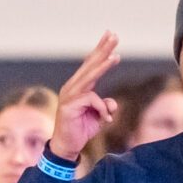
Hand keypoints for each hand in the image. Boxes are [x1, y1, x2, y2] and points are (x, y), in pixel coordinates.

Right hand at [48, 32, 121, 162]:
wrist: (66, 147)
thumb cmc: (81, 130)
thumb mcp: (99, 117)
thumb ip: (106, 107)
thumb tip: (113, 103)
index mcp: (78, 87)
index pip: (90, 64)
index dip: (100, 50)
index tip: (110, 36)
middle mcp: (72, 87)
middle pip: (89, 64)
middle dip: (103, 50)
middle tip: (114, 35)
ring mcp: (69, 95)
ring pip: (89, 76)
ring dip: (103, 66)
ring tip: (116, 56)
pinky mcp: (69, 104)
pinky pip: (93, 100)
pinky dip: (102, 109)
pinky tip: (106, 118)